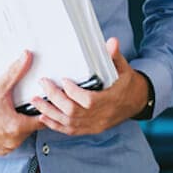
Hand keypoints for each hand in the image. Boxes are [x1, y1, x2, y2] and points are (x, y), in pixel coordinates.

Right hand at [0, 51, 41, 155]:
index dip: (43, 110)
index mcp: (16, 127)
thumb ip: (16, 71)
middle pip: (31, 128)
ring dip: (19, 125)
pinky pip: (10, 142)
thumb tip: (26, 58)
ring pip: (21, 136)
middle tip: (22, 104)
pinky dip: (8, 133)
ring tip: (9, 112)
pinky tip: (1, 122)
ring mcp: (4, 148)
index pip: (42, 121)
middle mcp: (12, 141)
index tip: (41, 103)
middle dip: (28, 116)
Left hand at [30, 37, 148, 135]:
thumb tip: (112, 41)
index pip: (88, 101)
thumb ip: (114, 56)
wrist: (136, 101)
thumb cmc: (127, 83)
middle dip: (55, 98)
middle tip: (44, 84)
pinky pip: (70, 131)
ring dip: (50, 112)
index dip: (73, 92)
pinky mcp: (90, 129)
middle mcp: (102, 116)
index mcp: (110, 100)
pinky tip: (44, 117)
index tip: (63, 79)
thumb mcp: (123, 67)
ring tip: (36, 101)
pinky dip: (55, 125)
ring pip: (68, 123)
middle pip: (73, 112)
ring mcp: (95, 125)